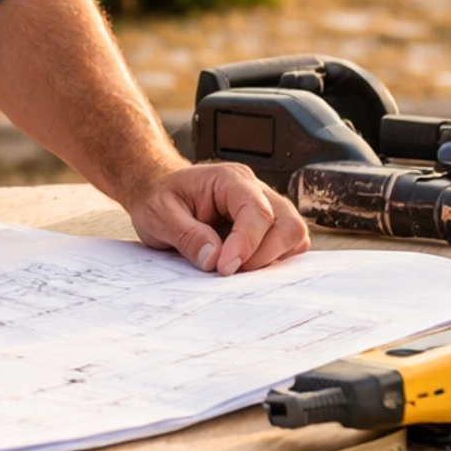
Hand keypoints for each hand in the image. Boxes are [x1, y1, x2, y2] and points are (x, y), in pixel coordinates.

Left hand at [127, 163, 308, 276]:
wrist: (157, 190)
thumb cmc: (159, 197)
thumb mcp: (158, 214)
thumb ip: (186, 235)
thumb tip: (214, 259)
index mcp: (229, 179)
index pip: (256, 211)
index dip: (246, 244)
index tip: (225, 268)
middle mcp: (255, 190)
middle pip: (288, 223)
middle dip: (264, 256)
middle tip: (230, 271)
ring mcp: (265, 207)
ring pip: (293, 235)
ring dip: (271, 259)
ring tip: (235, 268)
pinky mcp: (266, 226)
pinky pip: (287, 245)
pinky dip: (273, 260)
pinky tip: (244, 266)